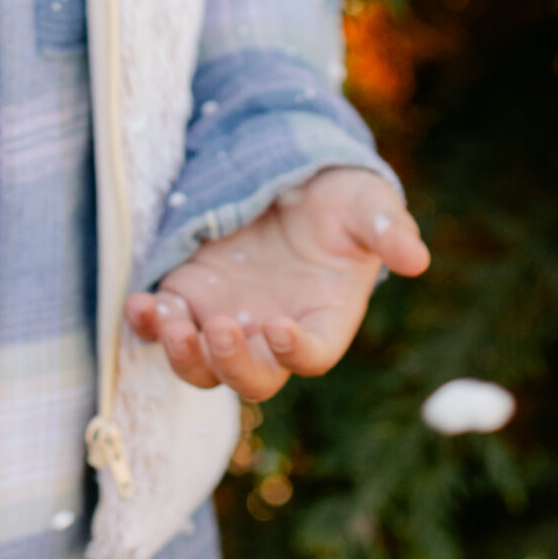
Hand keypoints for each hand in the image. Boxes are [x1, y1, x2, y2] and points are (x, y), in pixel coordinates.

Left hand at [125, 167, 428, 402]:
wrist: (294, 179)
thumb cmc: (342, 201)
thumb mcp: (369, 205)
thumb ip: (389, 231)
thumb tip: (418, 259)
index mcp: (322, 321)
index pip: (310, 356)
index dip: (295, 351)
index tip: (280, 326)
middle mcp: (272, 333)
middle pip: (251, 379)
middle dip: (231, 364)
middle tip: (217, 328)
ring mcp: (228, 318)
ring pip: (202, 367)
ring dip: (183, 355)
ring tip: (170, 319)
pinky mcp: (192, 294)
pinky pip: (165, 325)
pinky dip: (147, 323)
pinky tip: (139, 304)